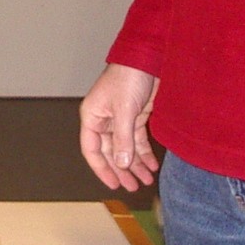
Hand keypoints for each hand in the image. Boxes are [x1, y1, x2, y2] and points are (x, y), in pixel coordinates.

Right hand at [79, 63, 158, 190]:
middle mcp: (104, 120)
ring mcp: (120, 119)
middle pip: (111, 152)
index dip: (102, 168)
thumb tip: (122, 164)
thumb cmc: (128, 77)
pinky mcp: (136, 116)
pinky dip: (145, 153)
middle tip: (133, 187)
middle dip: (122, 170)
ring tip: (146, 180)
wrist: (147, 57)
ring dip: (135, 164)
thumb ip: (122, 139)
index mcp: (93, 117)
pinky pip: (138, 140)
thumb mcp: (124, 110)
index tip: (114, 184)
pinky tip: (153, 165)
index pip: (92, 149)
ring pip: (126, 148)